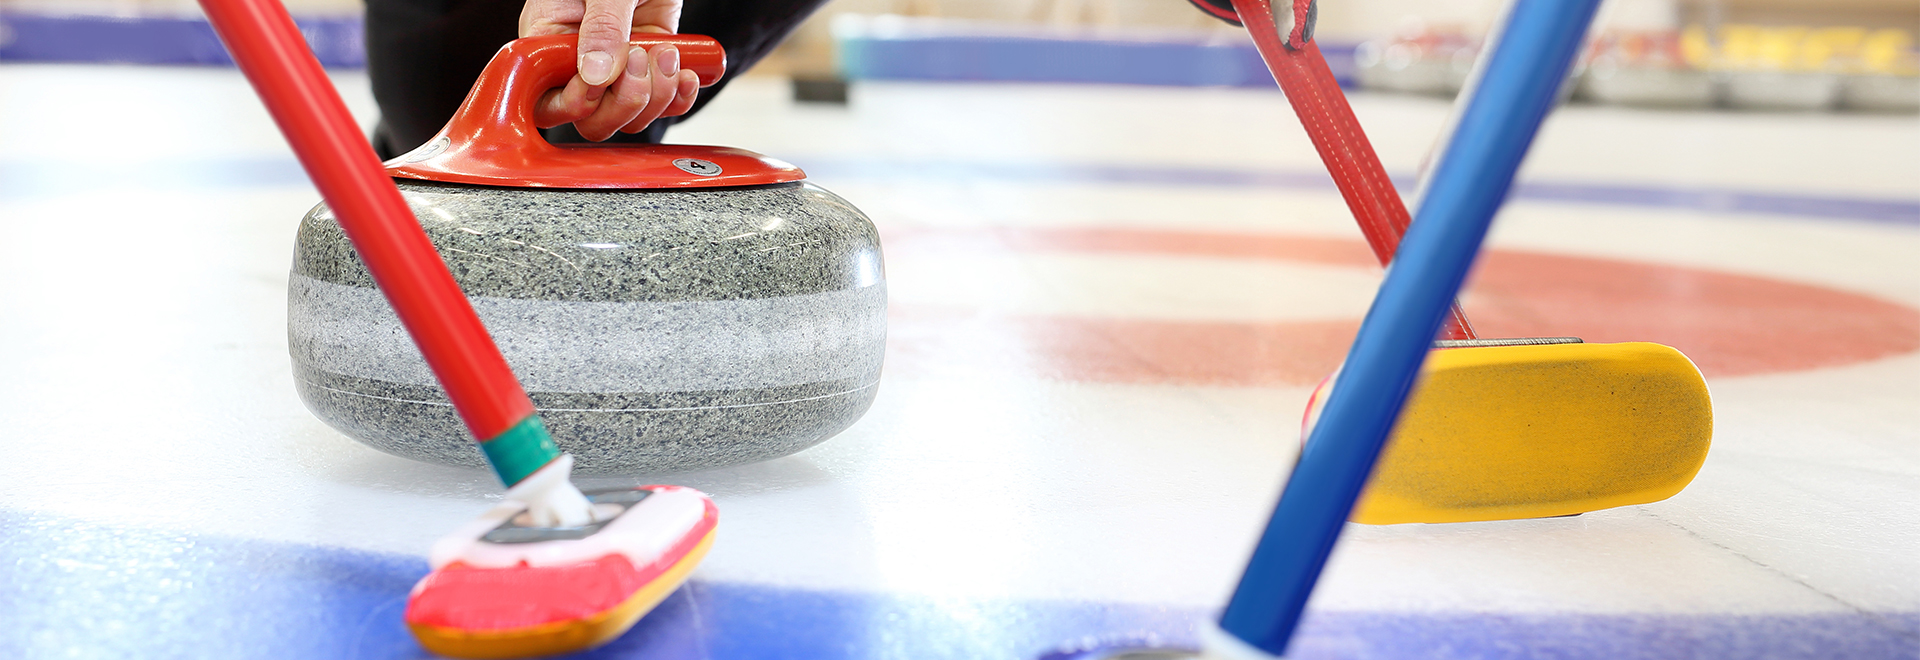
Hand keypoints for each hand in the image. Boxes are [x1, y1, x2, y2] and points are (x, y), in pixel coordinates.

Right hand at [519, 0, 701, 140]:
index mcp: (547, 39)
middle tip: (642, 59)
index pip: (546, 99)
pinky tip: (687, 72)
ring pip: (629, 117)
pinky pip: (663, 103)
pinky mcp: (649, 64)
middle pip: (591, 120)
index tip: (602, 79)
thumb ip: (602, 26)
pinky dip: (679, 96)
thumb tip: (596, 76)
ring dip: (657, 96)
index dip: (576, 101)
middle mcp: (578, 61)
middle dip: (624, 102)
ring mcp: (617, 67)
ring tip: (668, 53)